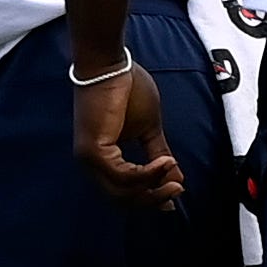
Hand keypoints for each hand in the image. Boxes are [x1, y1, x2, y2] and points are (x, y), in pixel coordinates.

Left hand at [73, 55, 182, 208]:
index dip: (148, 199)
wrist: (110, 67)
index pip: (122, 191)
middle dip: (153, 199)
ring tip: (175, 175)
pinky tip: (165, 162)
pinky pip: (124, 175)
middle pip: (121, 198)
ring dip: (153, 187)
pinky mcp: (93, 150)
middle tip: (177, 190)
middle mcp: (90, 163)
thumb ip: (159, 155)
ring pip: (122, 191)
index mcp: (101, 159)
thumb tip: (176, 179)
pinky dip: (148, 173)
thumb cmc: (126, 91)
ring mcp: (89, 158)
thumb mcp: (149, 129)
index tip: (172, 200)